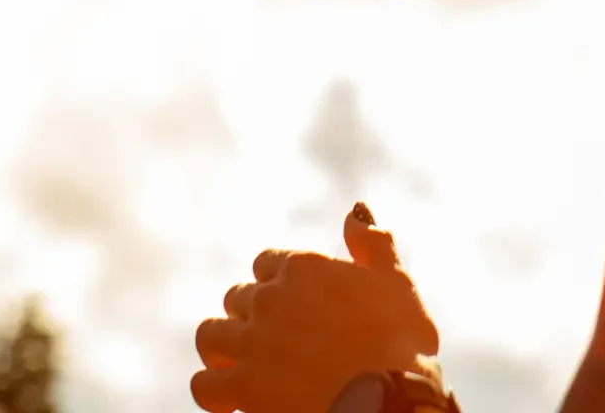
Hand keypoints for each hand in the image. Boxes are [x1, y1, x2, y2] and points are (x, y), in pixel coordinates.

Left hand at [191, 207, 443, 412]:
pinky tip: (231, 399)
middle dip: (252, 315)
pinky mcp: (240, 386)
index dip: (278, 282)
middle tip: (276, 339)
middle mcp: (269, 298)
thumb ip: (373, 244)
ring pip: (209, 334)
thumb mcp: (396, 283)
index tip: (294, 303)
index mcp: (303, 267)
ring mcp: (250, 342)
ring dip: (223, 347)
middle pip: (237, 297)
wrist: (386, 399)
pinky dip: (213, 389)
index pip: (267, 262)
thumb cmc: (400, 342)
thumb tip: (354, 210)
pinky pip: (203, 384)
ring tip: (240, 363)